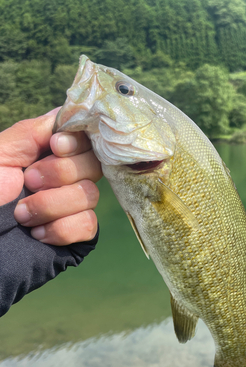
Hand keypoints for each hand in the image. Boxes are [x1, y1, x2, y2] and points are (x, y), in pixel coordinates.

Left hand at [0, 109, 101, 244]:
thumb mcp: (0, 154)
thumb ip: (32, 131)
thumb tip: (66, 111)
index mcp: (47, 155)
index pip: (85, 138)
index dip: (76, 141)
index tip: (55, 146)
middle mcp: (65, 178)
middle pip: (94, 164)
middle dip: (59, 174)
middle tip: (28, 182)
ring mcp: (73, 207)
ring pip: (90, 195)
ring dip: (50, 205)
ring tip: (22, 215)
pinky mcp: (77, 235)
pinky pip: (88, 225)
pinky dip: (60, 229)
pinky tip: (37, 234)